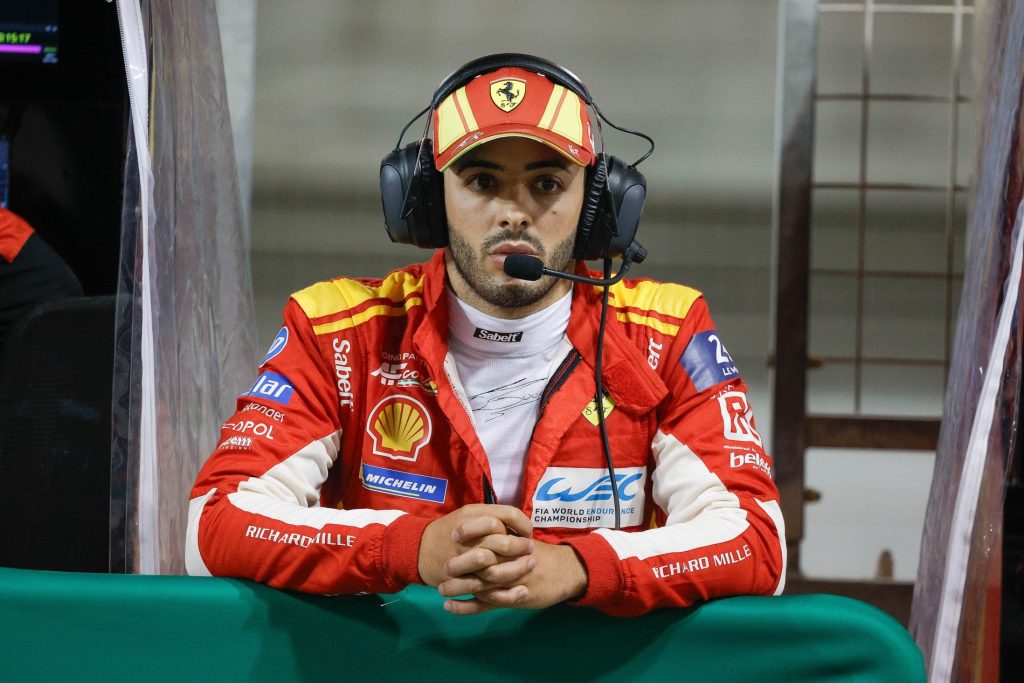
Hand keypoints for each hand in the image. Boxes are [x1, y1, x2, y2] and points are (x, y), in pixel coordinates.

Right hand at [417, 504, 532, 587]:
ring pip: (497, 568)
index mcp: (472, 515)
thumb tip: (517, 523)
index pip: (508, 515)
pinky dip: (507, 593)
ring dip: (517, 569)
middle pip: (504, 542)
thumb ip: (490, 516)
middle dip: (522, 547)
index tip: (528, 532)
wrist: (417, 549)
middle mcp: (469, 537)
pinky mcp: (462, 580)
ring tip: (528, 566)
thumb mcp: (467, 514)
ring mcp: (464, 560)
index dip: (523, 524)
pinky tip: (521, 591)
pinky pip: (487, 589)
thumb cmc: (448, 530)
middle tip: (531, 550)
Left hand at [441, 540, 587, 615]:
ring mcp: (509, 581)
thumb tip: (477, 520)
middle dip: (459, 564)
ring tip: (440, 589)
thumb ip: (502, 531)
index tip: (452, 534)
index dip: (469, 533)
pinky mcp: (510, 599)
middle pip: (480, 561)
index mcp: (512, 542)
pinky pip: (485, 605)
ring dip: (458, 587)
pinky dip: (466, 607)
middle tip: (442, 565)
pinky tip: (450, 607)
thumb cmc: (539, 552)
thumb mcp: (522, 537)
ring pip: (479, 584)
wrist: (565, 571)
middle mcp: (509, 561)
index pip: (488, 534)